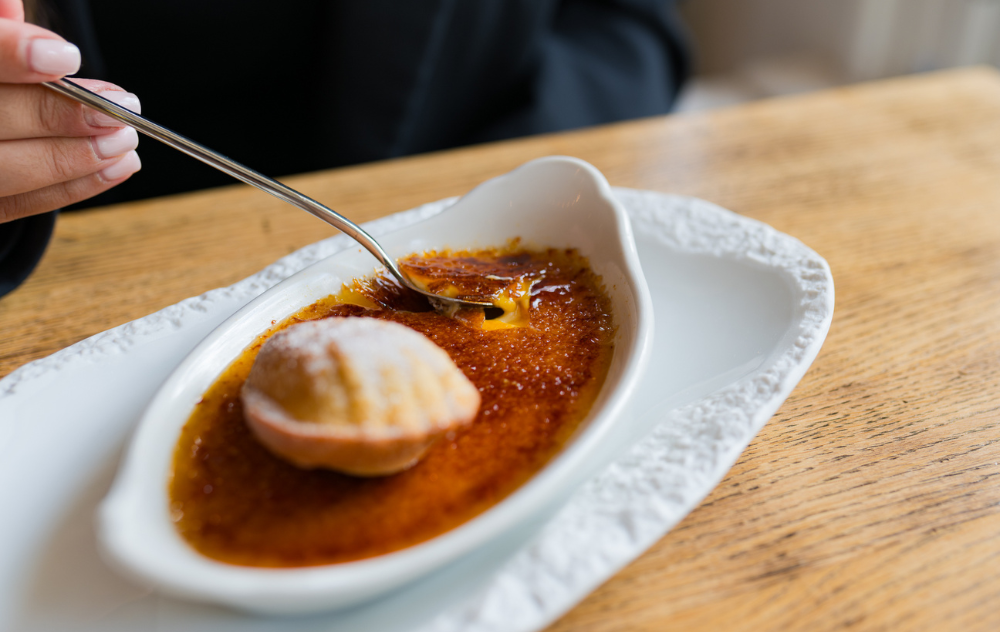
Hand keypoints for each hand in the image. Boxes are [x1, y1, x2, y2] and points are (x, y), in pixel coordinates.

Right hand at [0, 0, 140, 222]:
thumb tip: (9, 3)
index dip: (11, 56)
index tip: (65, 56)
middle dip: (60, 114)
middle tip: (118, 106)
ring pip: (7, 170)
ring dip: (76, 157)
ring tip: (124, 138)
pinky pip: (21, 205)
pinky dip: (73, 187)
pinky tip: (116, 167)